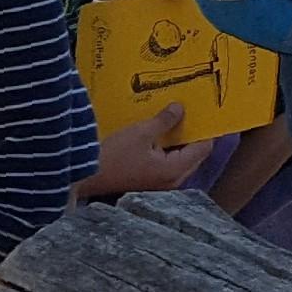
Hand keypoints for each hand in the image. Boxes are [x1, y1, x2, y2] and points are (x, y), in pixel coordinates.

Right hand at [81, 104, 213, 197]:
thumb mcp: (141, 132)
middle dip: (193, 132)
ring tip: (177, 117)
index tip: (205, 111)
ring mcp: (162, 183)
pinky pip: (168, 162)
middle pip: (195, 154)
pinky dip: (168, 147)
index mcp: (175, 170)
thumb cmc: (114, 155)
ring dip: (179, 139)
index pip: (203, 148)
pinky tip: (161, 131)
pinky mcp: (150, 181)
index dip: (205, 128)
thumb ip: (165, 120)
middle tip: (192, 110)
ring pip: (181, 158)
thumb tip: (181, 108)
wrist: (85, 176)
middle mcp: (173, 181)